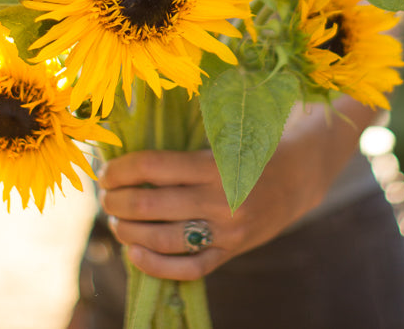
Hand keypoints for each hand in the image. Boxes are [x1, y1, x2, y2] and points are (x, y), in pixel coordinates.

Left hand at [98, 96, 377, 279]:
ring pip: (163, 238)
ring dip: (129, 233)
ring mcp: (226, 230)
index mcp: (213, 162)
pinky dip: (156, 264)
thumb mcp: (222, 136)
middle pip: (150, 204)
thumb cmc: (250, 148)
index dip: (121, 169)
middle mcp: (219, 198)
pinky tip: (135, 254)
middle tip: (105, 198)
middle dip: (117, 202)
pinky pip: (188, 268)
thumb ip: (184, 147)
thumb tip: (130, 152)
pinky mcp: (231, 251)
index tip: (106, 171)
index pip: (153, 166)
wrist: (298, 176)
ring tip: (115, 224)